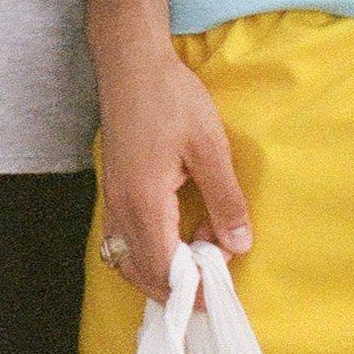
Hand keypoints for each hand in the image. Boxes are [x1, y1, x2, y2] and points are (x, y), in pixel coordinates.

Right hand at [96, 45, 251, 298]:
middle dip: (182, 284)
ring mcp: (112, 202)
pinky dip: (152, 251)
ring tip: (204, 245)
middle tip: (219, 264)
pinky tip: (180, 233)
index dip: (195, 288)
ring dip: (166, 268)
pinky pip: (126, 241)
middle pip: (144, 274)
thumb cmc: (172, 99)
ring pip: (132, 260)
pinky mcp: (113, 191)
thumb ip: (225, 200)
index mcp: (144, 204)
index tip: (224, 286)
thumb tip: (240, 246)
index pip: (165, 271)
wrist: (132, 64)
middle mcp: (121, 211)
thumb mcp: (210, 147)